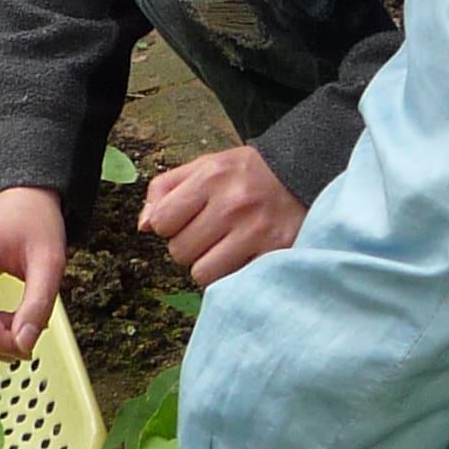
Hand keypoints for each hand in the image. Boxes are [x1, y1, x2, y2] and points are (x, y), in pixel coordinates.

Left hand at [141, 144, 306, 285]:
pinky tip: (242, 257)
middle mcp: (232, 204)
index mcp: (211, 177)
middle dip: (189, 246)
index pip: (161, 221)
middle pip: (179, 252)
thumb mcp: (205, 165)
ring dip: (208, 266)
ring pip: (201, 273)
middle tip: (209, 234)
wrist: (304, 173)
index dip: (168, 225)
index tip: (186, 219)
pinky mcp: (275, 253)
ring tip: (225, 248)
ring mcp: (255, 231)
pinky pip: (232, 283)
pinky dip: (232, 275)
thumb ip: (165, 189)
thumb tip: (144, 226)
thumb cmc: (247, 173)